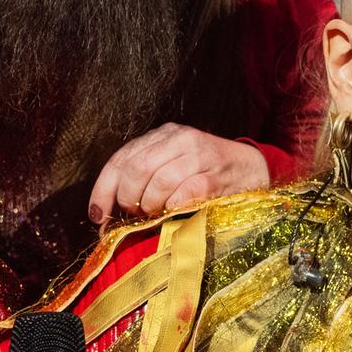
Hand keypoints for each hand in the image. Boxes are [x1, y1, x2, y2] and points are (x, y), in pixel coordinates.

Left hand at [87, 123, 270, 224]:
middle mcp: (180, 139)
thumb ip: (144, 178)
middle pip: (136, 169)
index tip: (97, 215)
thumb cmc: (207, 173)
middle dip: (127, 199)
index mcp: (163, 135)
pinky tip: (174, 212)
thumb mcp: (173, 164)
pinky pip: (183, 194)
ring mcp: (200, 156)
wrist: (254, 169)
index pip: (122, 159)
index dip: (103, 190)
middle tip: (133, 215)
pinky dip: (172, 208)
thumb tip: (105, 213)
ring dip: (151, 206)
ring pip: (158, 182)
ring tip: (155, 214)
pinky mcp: (215, 177)